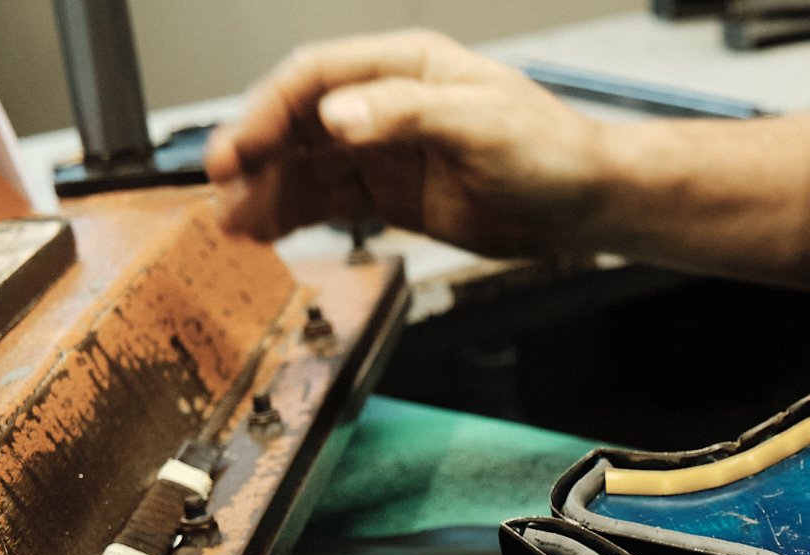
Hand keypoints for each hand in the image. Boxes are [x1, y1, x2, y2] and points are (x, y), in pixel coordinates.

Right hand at [204, 30, 607, 256]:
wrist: (587, 202)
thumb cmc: (551, 150)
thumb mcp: (481, 123)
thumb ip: (408, 115)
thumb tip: (341, 114)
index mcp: (405, 68)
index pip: (315, 78)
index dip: (268, 111)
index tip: (239, 148)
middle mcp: (387, 106)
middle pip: (300, 123)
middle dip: (256, 155)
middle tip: (222, 190)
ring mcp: (388, 153)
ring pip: (309, 168)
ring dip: (268, 192)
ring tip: (232, 224)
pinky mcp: (395, 198)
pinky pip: (332, 203)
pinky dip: (296, 217)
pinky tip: (265, 231)